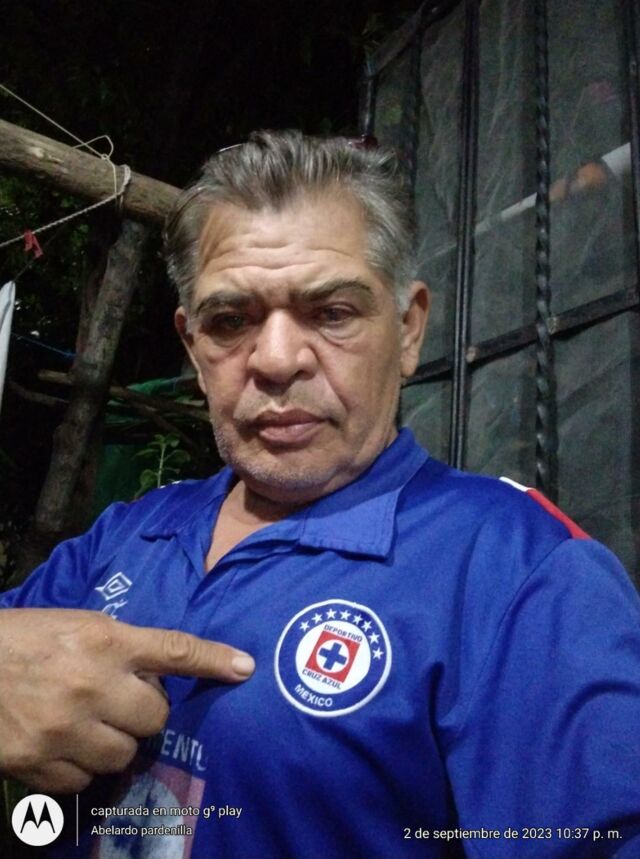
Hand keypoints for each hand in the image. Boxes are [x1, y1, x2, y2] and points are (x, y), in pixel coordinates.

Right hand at [0, 608, 254, 791]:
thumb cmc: (24, 637)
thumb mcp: (77, 624)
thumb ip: (121, 644)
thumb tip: (162, 669)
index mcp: (103, 640)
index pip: (173, 651)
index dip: (213, 660)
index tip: (244, 668)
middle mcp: (91, 684)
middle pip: (155, 716)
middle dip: (146, 711)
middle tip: (125, 700)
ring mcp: (63, 728)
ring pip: (123, 754)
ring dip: (116, 742)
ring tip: (92, 723)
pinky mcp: (37, 763)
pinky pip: (84, 780)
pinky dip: (81, 766)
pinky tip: (64, 745)